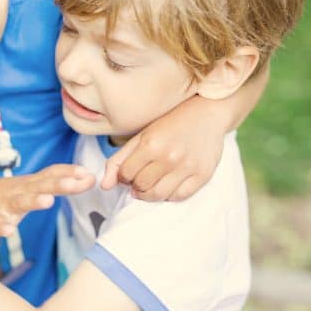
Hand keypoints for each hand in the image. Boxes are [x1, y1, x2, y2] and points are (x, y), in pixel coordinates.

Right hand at [0, 164, 94, 235]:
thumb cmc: (7, 194)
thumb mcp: (32, 185)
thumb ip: (59, 182)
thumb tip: (89, 177)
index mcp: (31, 183)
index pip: (52, 173)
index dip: (69, 172)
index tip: (88, 173)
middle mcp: (20, 190)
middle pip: (42, 185)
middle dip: (59, 184)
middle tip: (77, 183)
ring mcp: (5, 204)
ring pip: (21, 202)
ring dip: (34, 201)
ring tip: (47, 201)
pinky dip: (2, 226)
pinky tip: (8, 230)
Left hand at [101, 99, 226, 201]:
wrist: (206, 114)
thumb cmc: (170, 124)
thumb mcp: (141, 136)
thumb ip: (119, 160)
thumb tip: (104, 186)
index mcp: (151, 144)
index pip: (126, 174)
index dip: (124, 176)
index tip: (129, 171)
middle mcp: (169, 157)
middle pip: (141, 186)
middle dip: (136, 185)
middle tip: (141, 177)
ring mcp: (187, 167)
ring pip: (159, 195)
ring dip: (150, 194)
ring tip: (151, 184)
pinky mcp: (203, 175)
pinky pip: (179, 197)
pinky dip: (169, 195)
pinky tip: (167, 185)